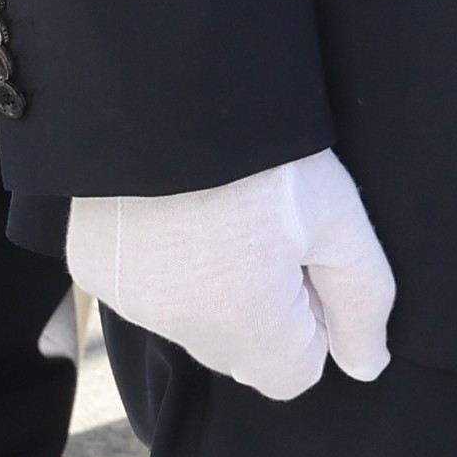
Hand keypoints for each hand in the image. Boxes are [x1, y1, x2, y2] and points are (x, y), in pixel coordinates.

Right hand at [69, 150, 393, 402]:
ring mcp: (127, 299)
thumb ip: (363, 301)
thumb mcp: (339, 217)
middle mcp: (177, 326)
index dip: (312, 317)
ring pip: (191, 323)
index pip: (293, 373)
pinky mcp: (90, 269)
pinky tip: (175, 208)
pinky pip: (144, 293)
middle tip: (267, 226)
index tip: (305, 255)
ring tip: (221, 209)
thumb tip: (366, 367)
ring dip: (211, 288)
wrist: (165, 84)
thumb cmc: (266, 149)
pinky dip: (163, 266)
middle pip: (240, 352)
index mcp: (243, 322)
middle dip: (262, 308)